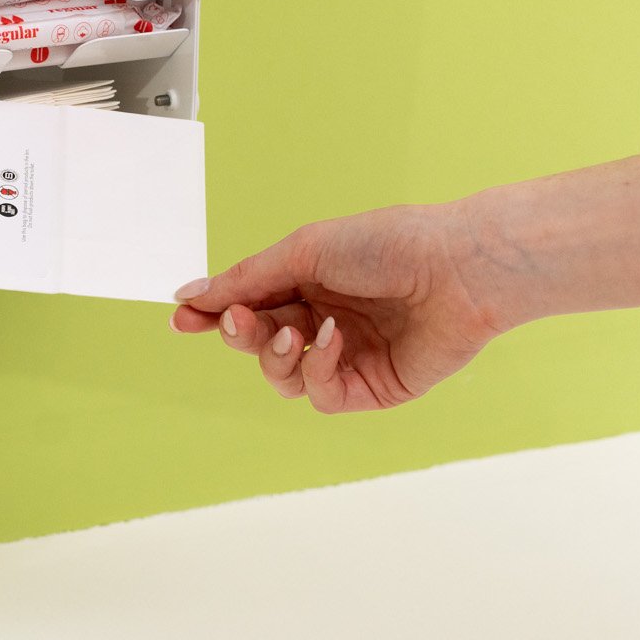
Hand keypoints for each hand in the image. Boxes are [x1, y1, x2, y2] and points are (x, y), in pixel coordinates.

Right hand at [169, 202, 512, 412]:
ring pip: (282, 376)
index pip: (246, 305)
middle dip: (241, 334)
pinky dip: (317, 369)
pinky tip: (333, 341)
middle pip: (257, 343)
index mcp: (306, 281)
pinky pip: (321, 395)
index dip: (212, 314)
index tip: (182, 319)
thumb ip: (245, 279)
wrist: (457, 268)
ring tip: (297, 332)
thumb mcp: (304, 250)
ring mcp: (346, 356)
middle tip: (238, 321)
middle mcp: (322, 319)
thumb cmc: (389, 244)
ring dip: (277, 356)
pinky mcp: (371, 388)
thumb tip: (190, 295)